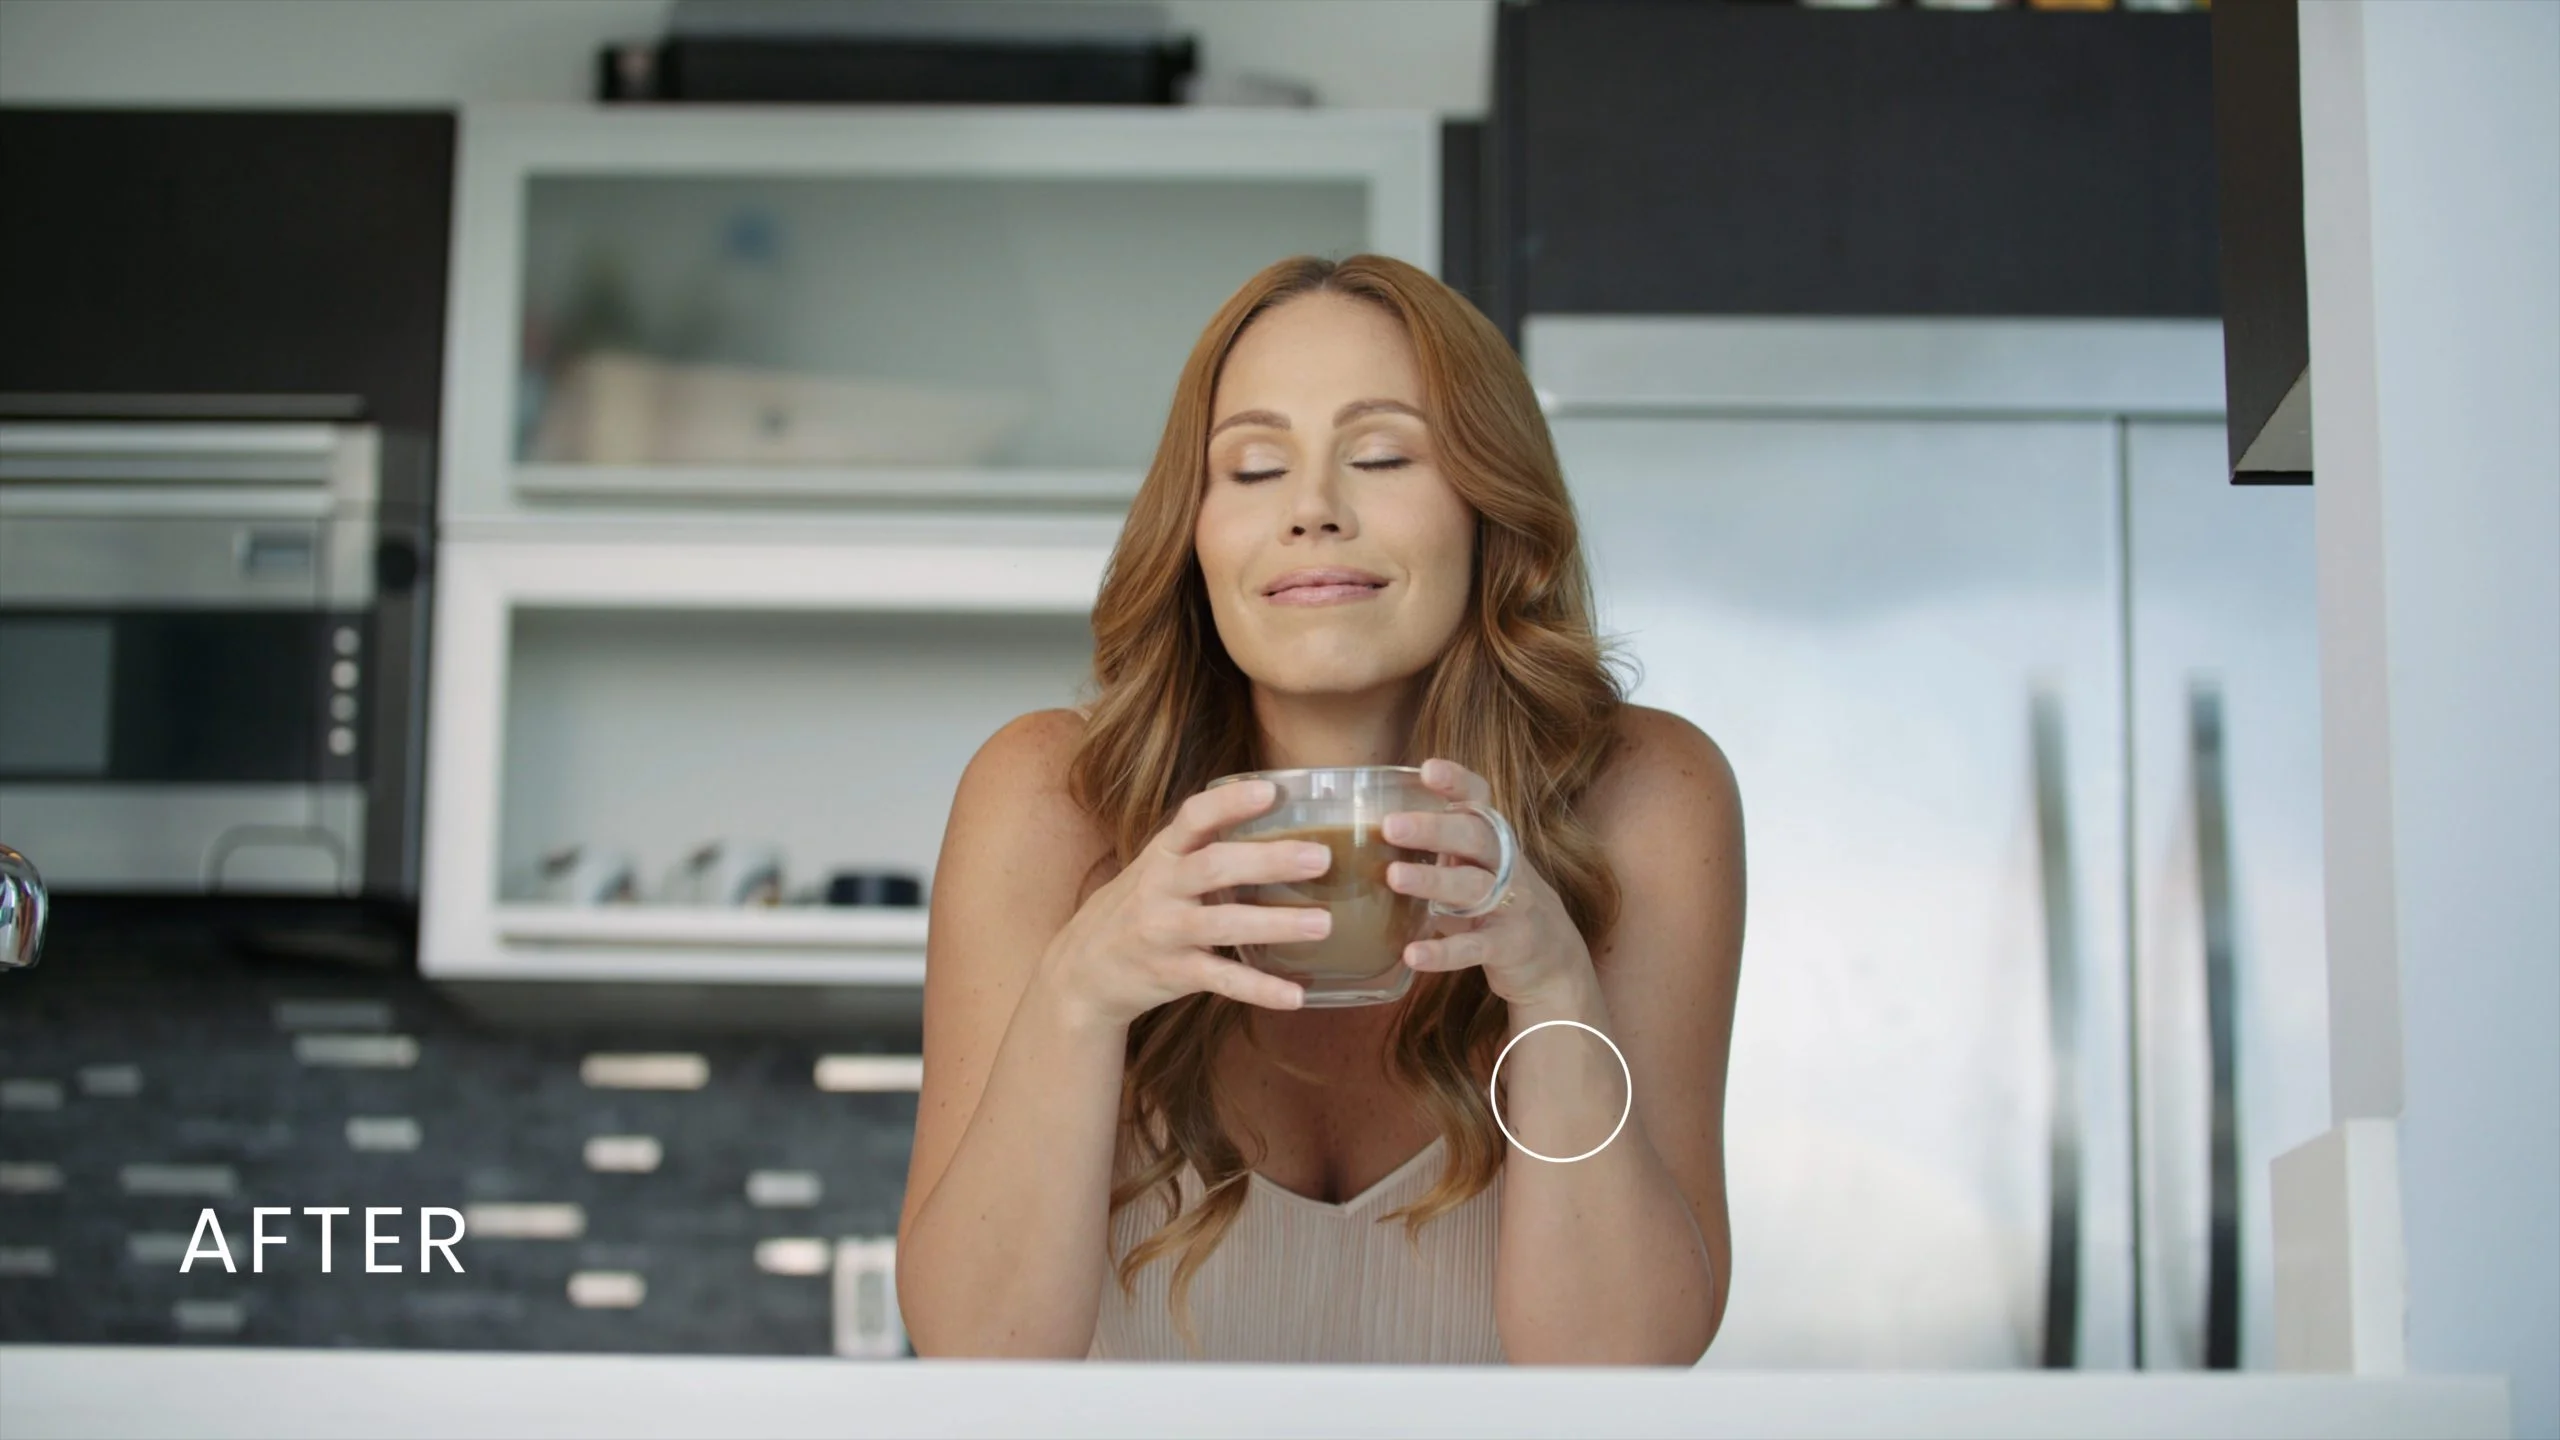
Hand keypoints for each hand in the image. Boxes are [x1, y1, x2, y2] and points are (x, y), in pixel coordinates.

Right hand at [1036, 779, 1325, 1028]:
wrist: (1081, 971)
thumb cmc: (1135, 909)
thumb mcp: (1156, 869)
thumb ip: (1199, 848)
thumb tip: (1274, 817)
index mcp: (1161, 855)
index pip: (1193, 817)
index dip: (1230, 802)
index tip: (1271, 792)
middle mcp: (1161, 888)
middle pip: (1215, 867)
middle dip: (1269, 860)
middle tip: (1320, 857)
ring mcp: (1165, 932)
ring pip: (1224, 924)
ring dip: (1277, 924)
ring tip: (1323, 923)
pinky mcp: (1173, 973)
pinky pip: (1222, 980)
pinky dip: (1260, 989)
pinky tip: (1296, 995)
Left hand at [1384, 758, 1592, 1008]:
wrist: (1556, 960)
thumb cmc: (1501, 903)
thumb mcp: (1478, 868)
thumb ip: (1441, 848)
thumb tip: (1368, 830)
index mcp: (1495, 841)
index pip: (1481, 801)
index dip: (1458, 782)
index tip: (1428, 768)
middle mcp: (1507, 866)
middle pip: (1475, 838)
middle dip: (1434, 829)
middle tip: (1391, 825)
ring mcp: (1513, 906)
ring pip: (1474, 887)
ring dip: (1433, 880)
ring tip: (1394, 876)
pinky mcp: (1510, 946)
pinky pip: (1475, 947)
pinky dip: (1444, 952)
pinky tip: (1413, 953)